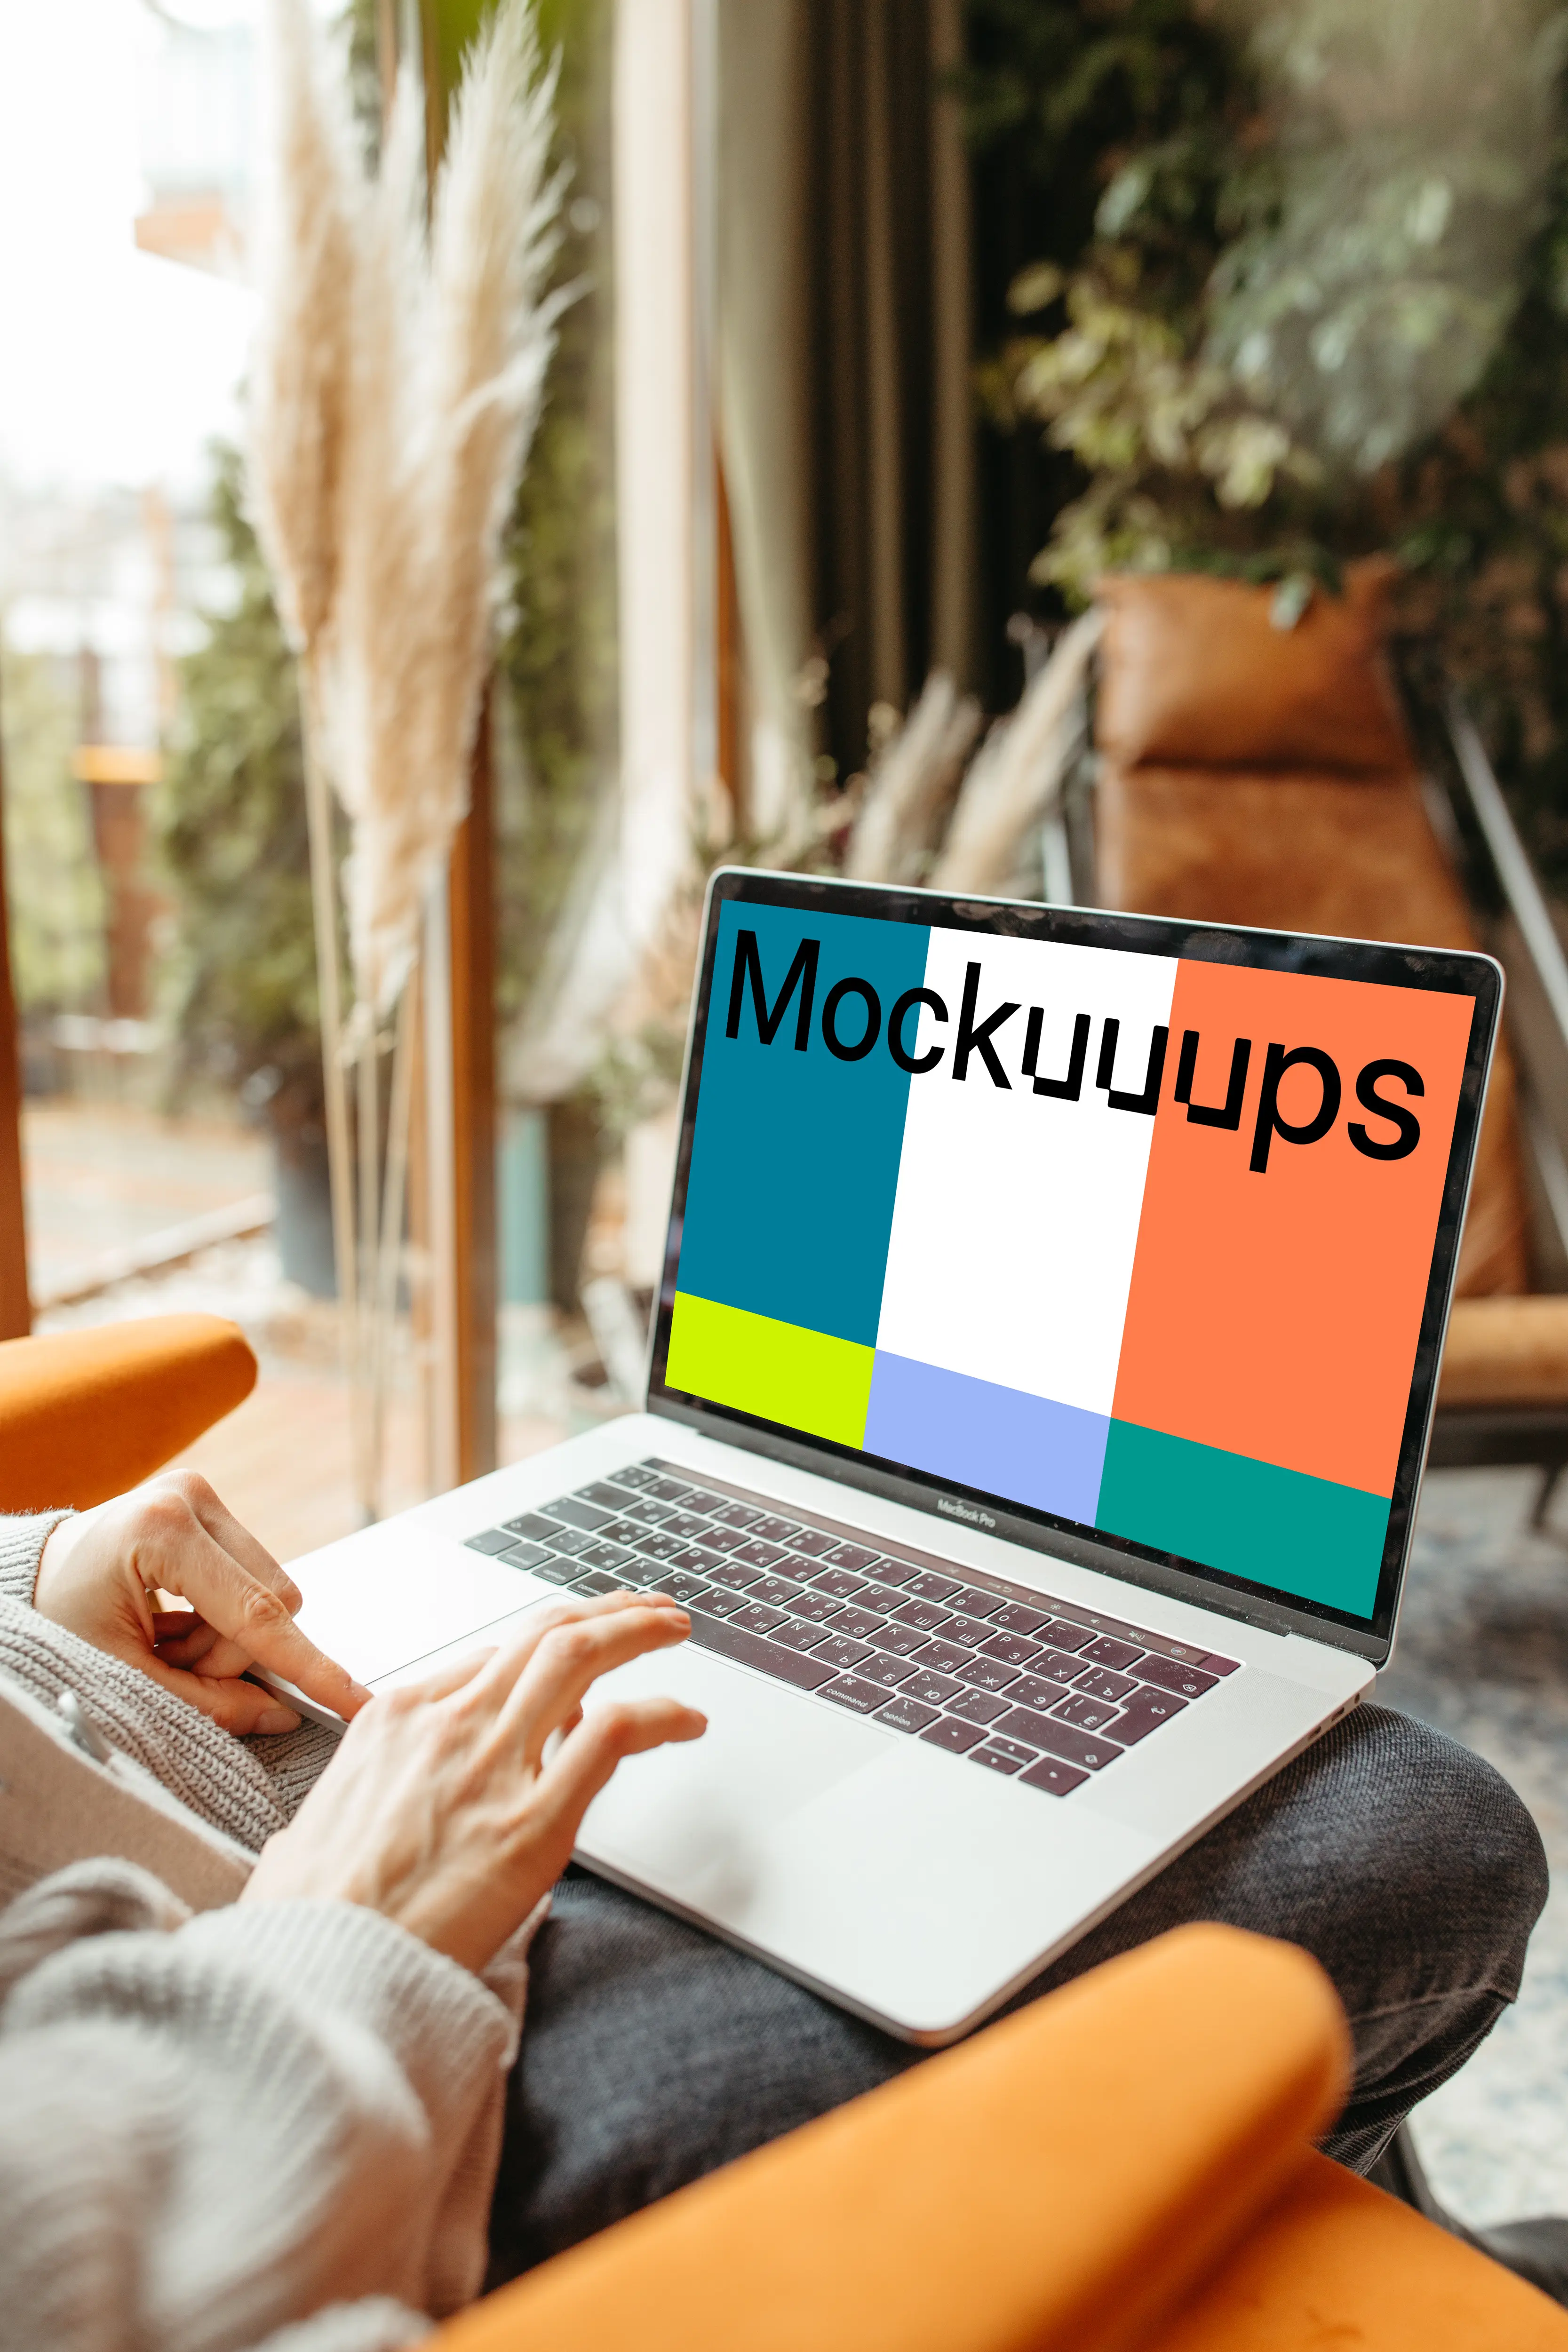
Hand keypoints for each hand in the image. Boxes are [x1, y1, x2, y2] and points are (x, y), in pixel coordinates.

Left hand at [34, 1470, 371, 1734]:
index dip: (306, 1666)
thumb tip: (279, 1717)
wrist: (35, 1574)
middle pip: (271, 1601)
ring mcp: (203, 1496)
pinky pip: (254, 1577)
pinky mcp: (210, 1505)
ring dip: (225, 1637)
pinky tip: (177, 1620)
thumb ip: (203, 1702)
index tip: (354, 1699)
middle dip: (231, 1653)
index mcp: (161, 1531)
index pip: (255, 1613)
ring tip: (165, 1643)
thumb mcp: (121, 1674)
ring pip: (269, 1592)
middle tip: (171, 1665)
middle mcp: (190, 1498)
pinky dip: (221, 1616)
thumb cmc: (61, 1618)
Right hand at [241, 1589, 704, 1970]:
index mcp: (393, 1720)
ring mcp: (493, 1767)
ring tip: (673, 1628)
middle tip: (643, 1610)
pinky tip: (687, 1719)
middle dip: (601, 1612)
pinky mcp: (534, 1822)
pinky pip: (613, 1735)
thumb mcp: (306, 1836)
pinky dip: (661, 1713)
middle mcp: (447, 1725)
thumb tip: (306, 1844)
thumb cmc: (308, 1919)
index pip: (489, 1660)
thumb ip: (331, 1819)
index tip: (574, 1654)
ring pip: (579, 1657)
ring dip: (637, 1631)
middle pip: (542, 1634)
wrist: (317, 1972)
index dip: (543, 1650)